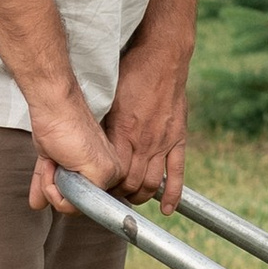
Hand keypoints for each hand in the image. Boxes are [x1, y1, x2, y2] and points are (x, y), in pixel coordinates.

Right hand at [27, 78, 121, 215]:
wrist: (56, 108)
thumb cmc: (57, 127)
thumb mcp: (52, 161)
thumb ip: (48, 184)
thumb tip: (38, 204)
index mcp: (105, 171)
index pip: (81, 202)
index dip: (59, 189)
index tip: (56, 164)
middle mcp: (113, 175)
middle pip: (75, 207)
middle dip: (53, 188)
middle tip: (54, 161)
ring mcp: (109, 176)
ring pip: (71, 207)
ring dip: (51, 186)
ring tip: (55, 160)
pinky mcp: (102, 176)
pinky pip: (68, 203)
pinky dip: (51, 186)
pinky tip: (56, 162)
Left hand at [105, 28, 192, 205]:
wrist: (162, 58)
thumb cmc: (131, 74)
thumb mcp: (109, 100)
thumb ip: (102, 126)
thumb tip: (89, 147)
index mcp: (123, 133)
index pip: (112, 175)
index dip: (104, 187)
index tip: (97, 188)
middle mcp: (143, 142)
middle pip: (130, 184)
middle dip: (119, 195)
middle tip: (112, 196)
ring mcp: (163, 143)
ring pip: (150, 184)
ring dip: (140, 196)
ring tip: (131, 197)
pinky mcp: (178, 139)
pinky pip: (176, 173)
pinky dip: (171, 195)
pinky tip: (165, 209)